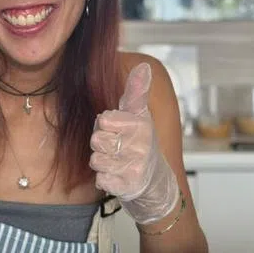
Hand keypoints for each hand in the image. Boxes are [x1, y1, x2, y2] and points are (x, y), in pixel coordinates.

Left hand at [90, 62, 178, 224]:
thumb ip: (137, 92)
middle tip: (120, 148)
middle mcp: (140, 146)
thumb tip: (144, 65)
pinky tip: (119, 177)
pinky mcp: (127, 187)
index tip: (119, 130)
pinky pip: (100, 180)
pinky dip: (106, 180)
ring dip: (104, 163)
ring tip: (120, 163)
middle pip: (96, 140)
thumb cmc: (144, 146)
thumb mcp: (142, 117)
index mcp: (141, 125)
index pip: (103, 120)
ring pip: (96, 160)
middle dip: (103, 146)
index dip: (106, 126)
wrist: (157, 184)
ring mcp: (134, 167)